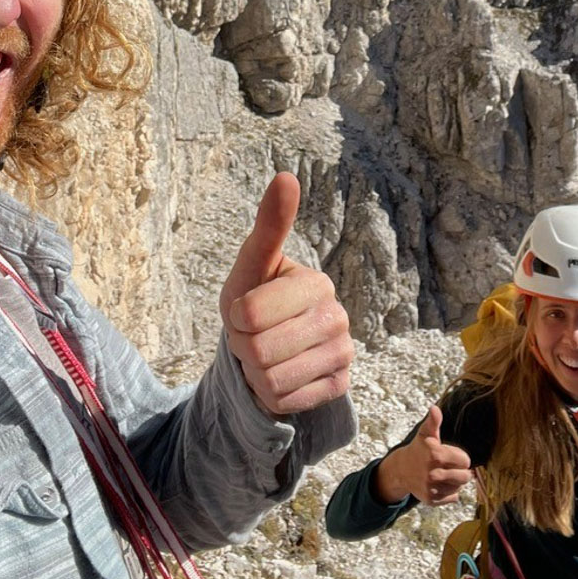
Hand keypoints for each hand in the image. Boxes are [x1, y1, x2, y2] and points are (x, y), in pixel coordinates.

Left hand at [220, 171, 353, 415]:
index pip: (250, 314)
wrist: (268, 348)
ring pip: (270, 380)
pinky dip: (270, 394)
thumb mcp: (252, 266)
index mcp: (316, 283)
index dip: (234, 317)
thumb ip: (269, 225)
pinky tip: (282, 376)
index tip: (244, 310)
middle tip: (253, 337)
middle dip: (242, 348)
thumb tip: (286, 176)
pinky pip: (284, 402)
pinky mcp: (338, 387)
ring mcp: (343, 354)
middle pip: (259, 351)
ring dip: (254, 373)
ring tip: (266, 357)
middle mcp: (338, 317)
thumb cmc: (256, 299)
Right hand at [374, 404, 472, 504]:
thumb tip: (435, 408)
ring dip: (455, 482)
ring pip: (459, 488)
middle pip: (465, 477)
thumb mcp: (426, 433)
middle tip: (451, 466)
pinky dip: (450, 493)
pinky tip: (440, 485)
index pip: (465, 461)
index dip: (460, 457)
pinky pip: (453, 498)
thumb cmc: (418, 449)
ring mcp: (432, 488)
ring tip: (443, 474)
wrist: (401, 470)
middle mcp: (433, 473)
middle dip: (461, 471)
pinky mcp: (431, 500)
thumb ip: (434, 421)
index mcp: (436, 455)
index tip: (451, 455)